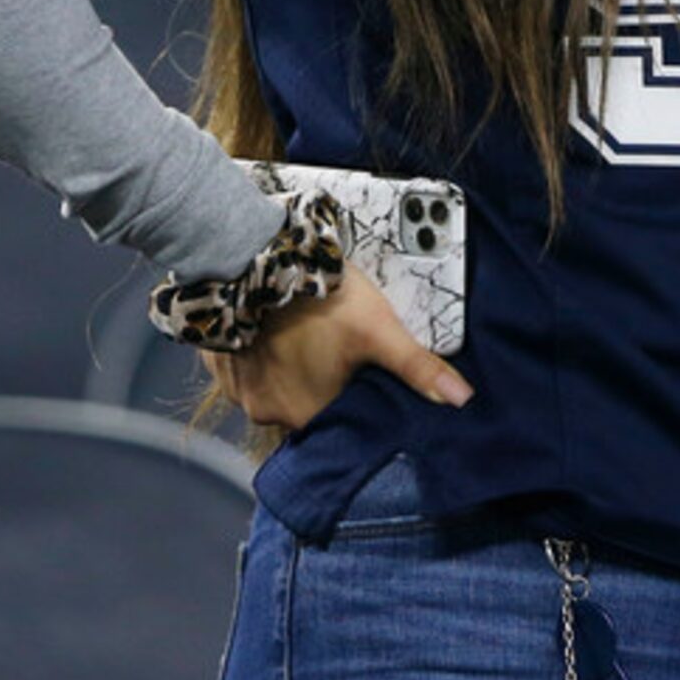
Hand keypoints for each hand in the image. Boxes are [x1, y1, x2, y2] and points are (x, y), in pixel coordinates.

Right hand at [205, 270, 472, 431]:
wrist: (250, 261)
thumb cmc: (318, 298)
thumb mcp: (378, 328)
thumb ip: (417, 367)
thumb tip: (462, 400)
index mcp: (307, 414)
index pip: (337, 419)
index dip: (350, 396)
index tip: (355, 374)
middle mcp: (268, 412)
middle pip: (304, 403)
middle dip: (318, 382)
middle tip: (330, 348)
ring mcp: (238, 390)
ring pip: (274, 385)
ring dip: (287, 368)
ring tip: (303, 336)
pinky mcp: (217, 364)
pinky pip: (244, 368)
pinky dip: (258, 355)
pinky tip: (273, 331)